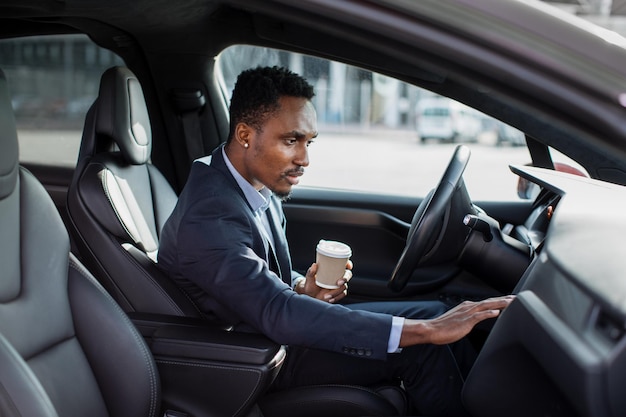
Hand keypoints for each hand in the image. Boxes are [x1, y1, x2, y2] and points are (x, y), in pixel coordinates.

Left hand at [295, 261, 352, 302]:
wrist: (310, 295)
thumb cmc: (310, 283)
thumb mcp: (309, 277)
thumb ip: (311, 272)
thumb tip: (314, 265)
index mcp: (333, 269)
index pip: (343, 264)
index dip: (348, 264)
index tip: (348, 266)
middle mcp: (338, 276)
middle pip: (348, 275)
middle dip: (345, 278)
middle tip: (338, 283)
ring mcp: (339, 285)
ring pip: (344, 287)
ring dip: (336, 291)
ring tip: (326, 296)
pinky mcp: (338, 293)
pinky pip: (342, 295)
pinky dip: (336, 297)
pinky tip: (330, 299)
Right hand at [400, 295, 514, 346]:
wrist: (432, 329)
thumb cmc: (443, 327)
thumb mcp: (458, 321)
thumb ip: (469, 319)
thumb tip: (477, 319)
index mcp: (467, 307)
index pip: (486, 302)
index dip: (499, 300)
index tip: (509, 299)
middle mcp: (468, 307)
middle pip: (490, 301)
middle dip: (504, 299)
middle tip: (517, 297)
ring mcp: (467, 313)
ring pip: (487, 305)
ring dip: (500, 303)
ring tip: (511, 302)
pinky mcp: (466, 320)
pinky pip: (479, 315)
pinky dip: (488, 313)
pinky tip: (497, 312)